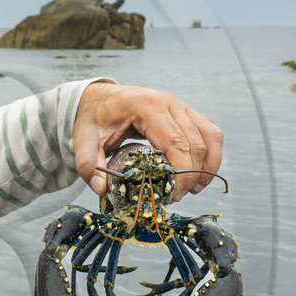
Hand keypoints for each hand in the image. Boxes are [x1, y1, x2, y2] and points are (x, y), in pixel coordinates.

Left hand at [72, 82, 223, 199]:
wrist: (100, 98)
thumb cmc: (95, 118)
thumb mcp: (84, 141)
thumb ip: (88, 165)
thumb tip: (102, 188)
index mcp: (147, 106)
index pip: (175, 142)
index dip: (181, 172)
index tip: (173, 194)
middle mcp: (170, 103)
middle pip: (196, 143)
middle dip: (192, 174)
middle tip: (177, 197)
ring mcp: (181, 106)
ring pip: (210, 136)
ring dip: (208, 166)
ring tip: (195, 189)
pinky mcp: (186, 112)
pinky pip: (210, 132)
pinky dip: (212, 154)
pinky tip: (201, 174)